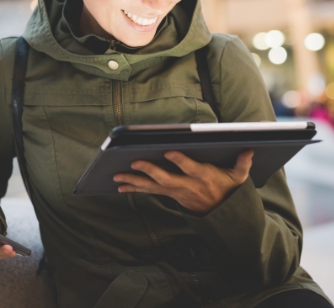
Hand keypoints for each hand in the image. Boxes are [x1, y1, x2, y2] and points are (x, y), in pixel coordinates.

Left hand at [113, 150, 252, 214]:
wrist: (222, 215)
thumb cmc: (228, 189)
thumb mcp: (239, 178)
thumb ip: (242, 164)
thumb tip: (248, 149)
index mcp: (203, 177)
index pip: (191, 168)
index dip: (180, 161)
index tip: (169, 152)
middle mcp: (187, 186)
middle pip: (166, 179)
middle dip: (149, 171)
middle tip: (134, 162)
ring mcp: (176, 192)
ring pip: (152, 187)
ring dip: (134, 182)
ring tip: (117, 177)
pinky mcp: (169, 195)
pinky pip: (149, 192)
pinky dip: (134, 189)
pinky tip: (120, 187)